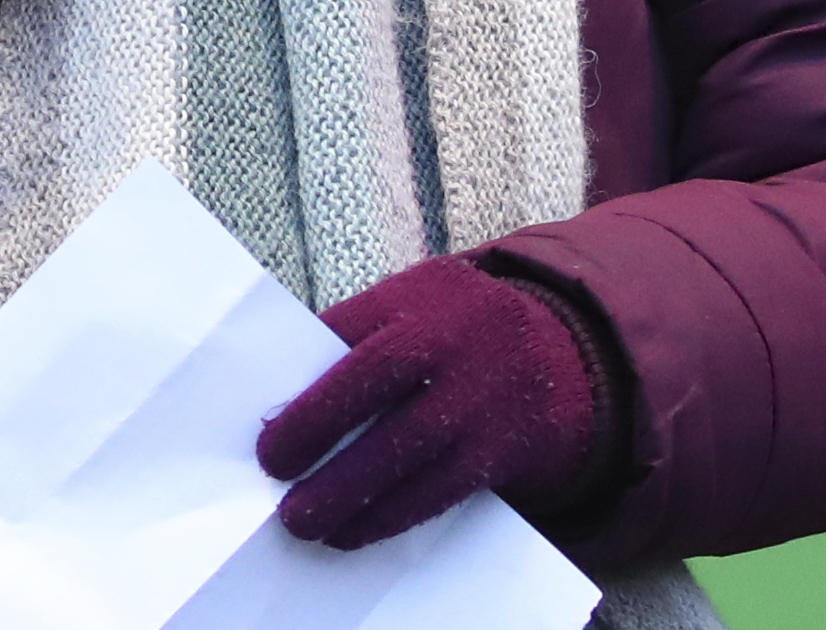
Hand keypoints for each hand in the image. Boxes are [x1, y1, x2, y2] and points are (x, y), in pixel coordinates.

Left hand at [258, 257, 613, 549]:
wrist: (563, 352)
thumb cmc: (455, 331)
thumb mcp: (416, 304)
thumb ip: (361, 336)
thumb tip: (284, 400)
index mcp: (416, 295)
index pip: (344, 329)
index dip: (301, 378)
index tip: (262, 421)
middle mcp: (447, 338)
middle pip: (369, 381)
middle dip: (313, 429)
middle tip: (271, 469)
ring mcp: (475, 395)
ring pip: (402, 448)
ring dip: (345, 491)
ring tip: (302, 518)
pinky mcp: (495, 448)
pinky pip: (435, 489)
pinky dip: (387, 516)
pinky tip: (351, 530)